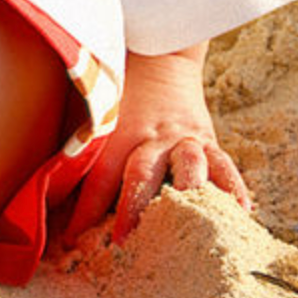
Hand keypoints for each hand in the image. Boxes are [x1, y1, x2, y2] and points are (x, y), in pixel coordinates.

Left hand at [64, 45, 250, 245]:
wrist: (159, 56)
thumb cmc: (121, 90)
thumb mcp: (102, 113)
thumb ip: (89, 145)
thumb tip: (56, 185)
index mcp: (119, 132)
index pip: (98, 175)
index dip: (84, 207)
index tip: (71, 239)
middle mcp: (151, 137)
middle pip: (139, 175)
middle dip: (131, 210)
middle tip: (123, 241)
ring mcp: (182, 138)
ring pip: (186, 168)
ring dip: (186, 199)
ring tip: (192, 228)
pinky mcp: (207, 139)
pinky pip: (224, 165)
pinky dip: (234, 189)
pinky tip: (242, 213)